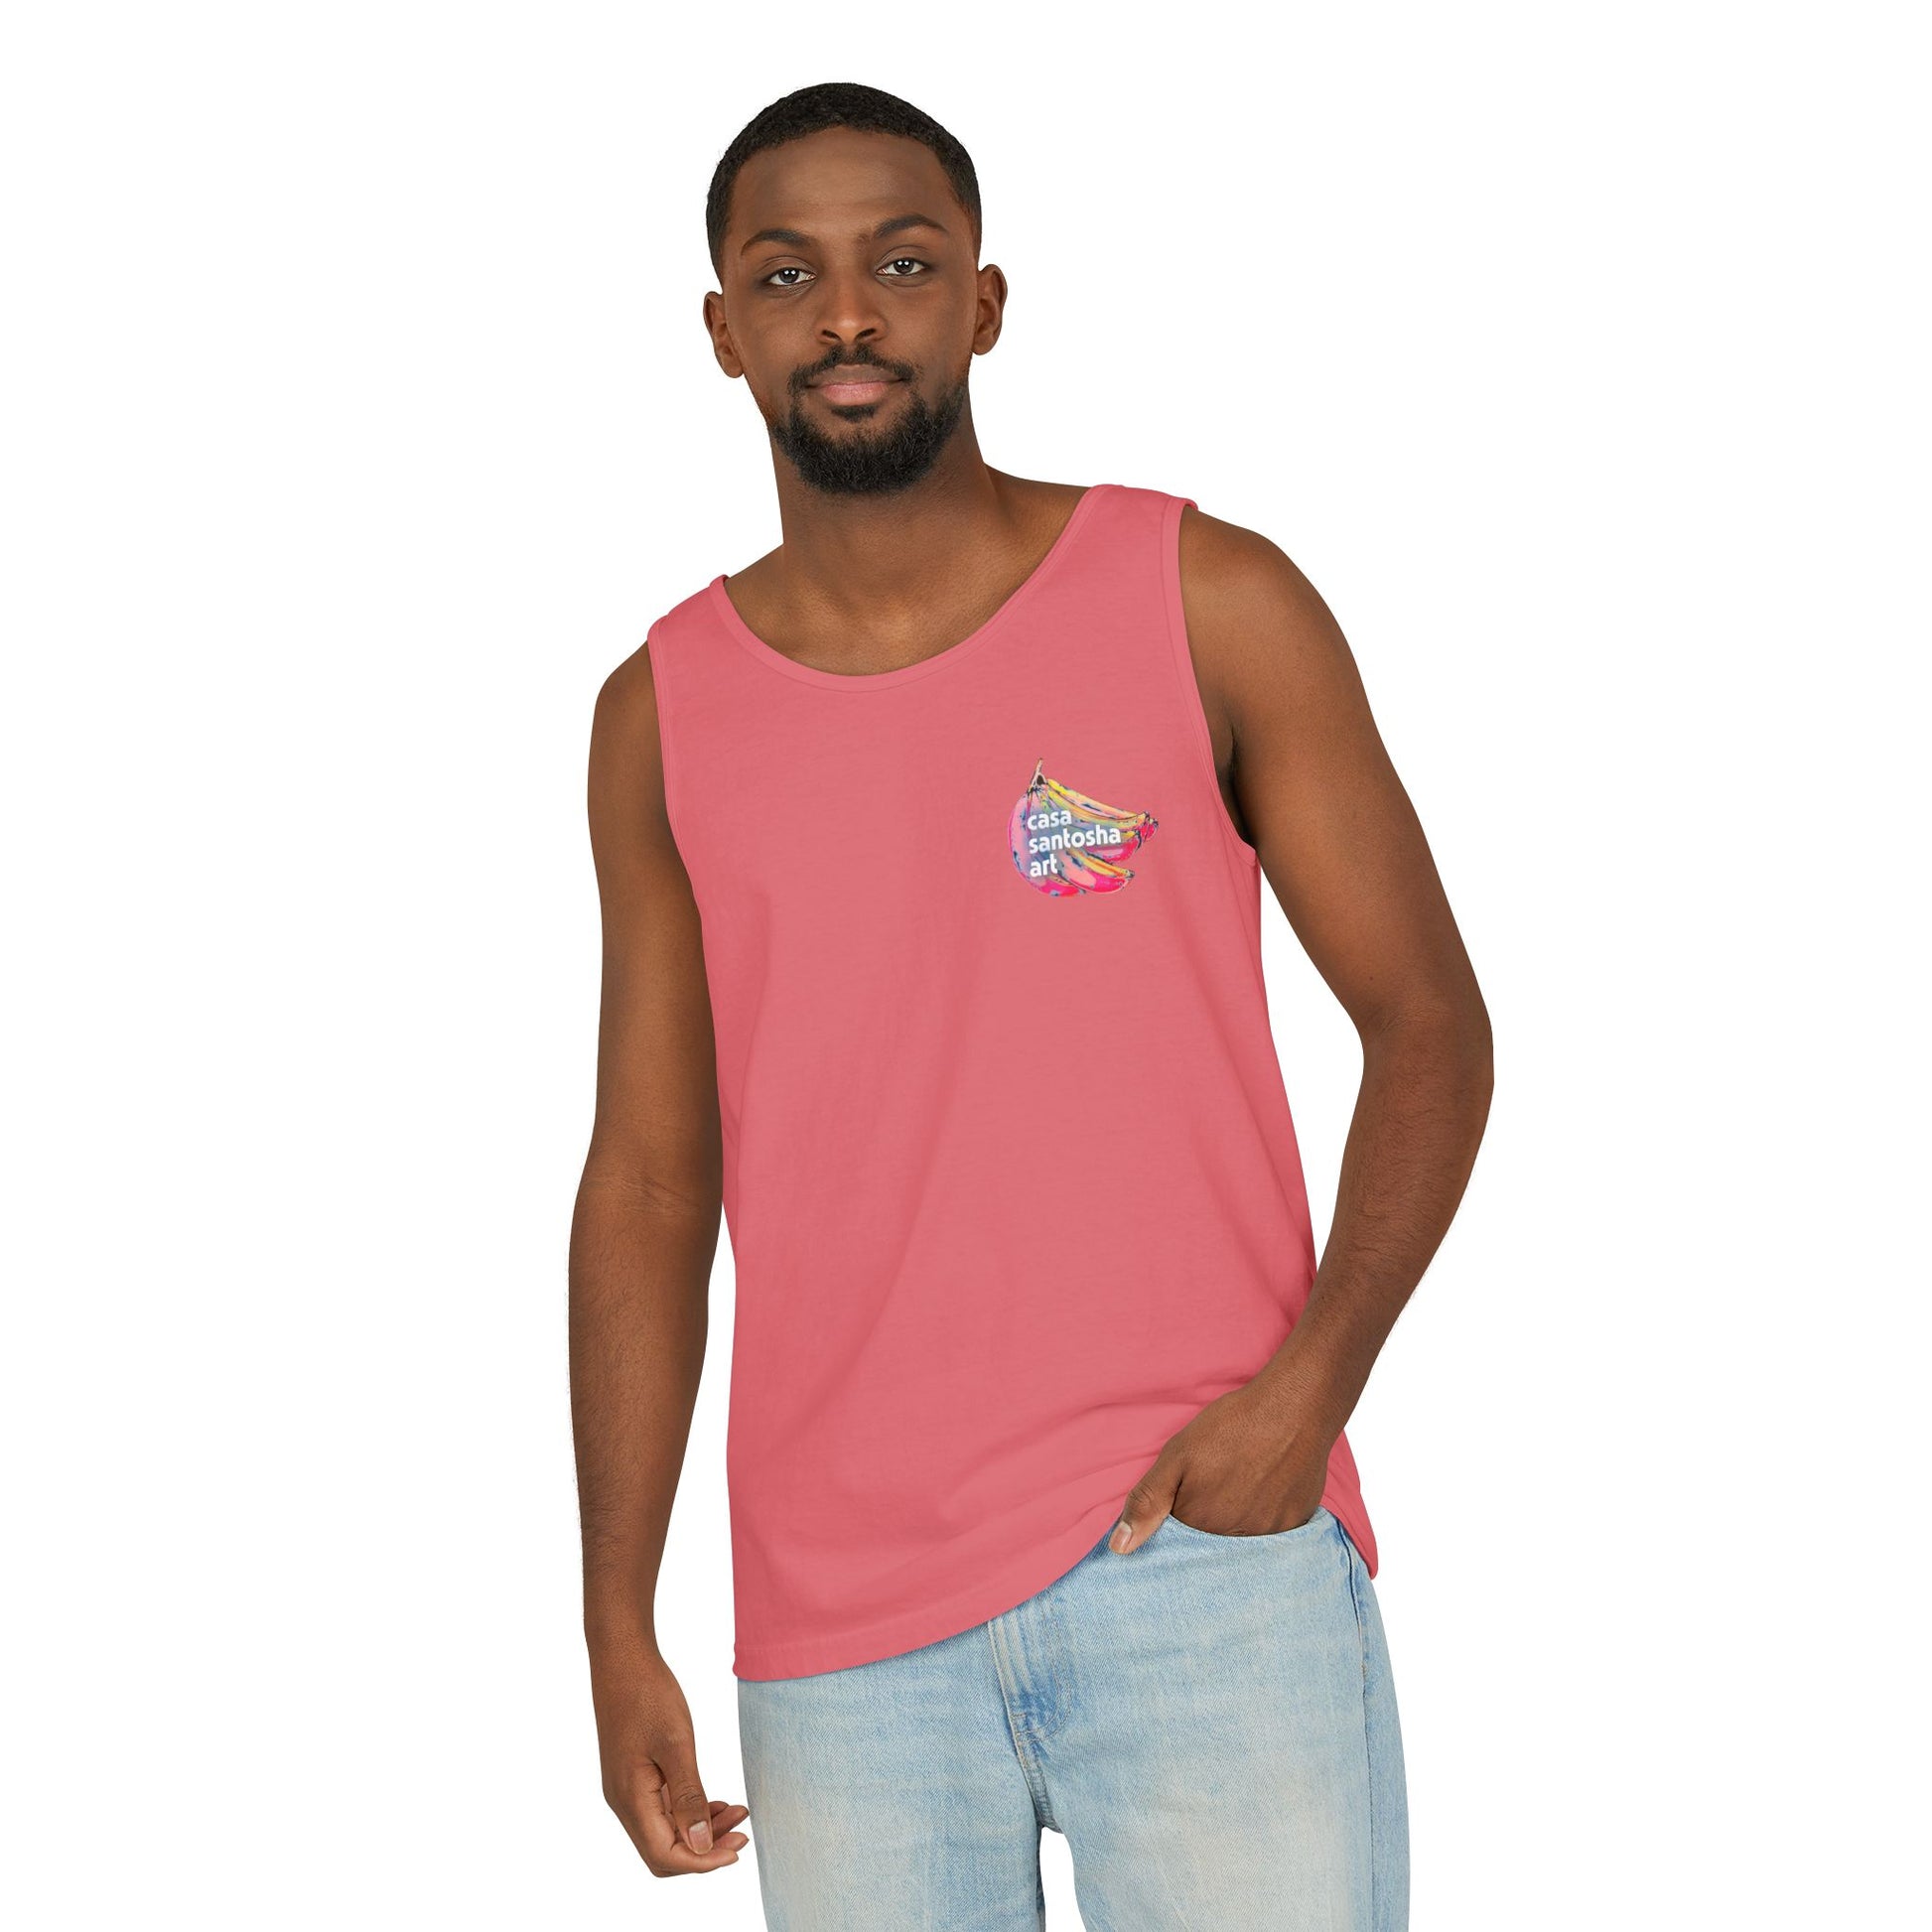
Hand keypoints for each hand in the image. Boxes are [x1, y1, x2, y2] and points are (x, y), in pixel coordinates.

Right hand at [589, 1643, 749, 1875]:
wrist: (622, 1658)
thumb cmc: (648, 1695)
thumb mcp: (677, 1744)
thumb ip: (689, 1797)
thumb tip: (702, 1847)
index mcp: (631, 1799)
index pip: (665, 1856)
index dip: (703, 1861)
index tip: (739, 1848)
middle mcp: (624, 1802)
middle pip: (664, 1851)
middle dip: (704, 1851)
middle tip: (742, 1834)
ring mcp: (627, 1789)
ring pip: (664, 1830)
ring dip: (701, 1830)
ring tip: (738, 1814)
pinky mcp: (633, 1776)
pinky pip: (662, 1809)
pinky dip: (689, 1811)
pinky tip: (716, 1801)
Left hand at [1107, 1379, 1332, 1552]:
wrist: (1294, 1407)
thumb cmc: (1231, 1427)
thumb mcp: (1177, 1455)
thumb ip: (1147, 1502)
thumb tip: (1118, 1549)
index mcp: (1200, 1525)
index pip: (1178, 1545)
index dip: (1177, 1522)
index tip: (1186, 1499)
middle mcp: (1236, 1540)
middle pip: (1211, 1545)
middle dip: (1206, 1526)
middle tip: (1219, 1485)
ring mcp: (1270, 1535)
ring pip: (1242, 1542)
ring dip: (1236, 1525)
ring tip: (1241, 1486)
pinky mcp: (1296, 1525)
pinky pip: (1273, 1536)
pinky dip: (1265, 1520)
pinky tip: (1265, 1491)